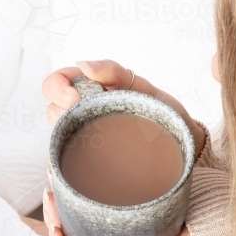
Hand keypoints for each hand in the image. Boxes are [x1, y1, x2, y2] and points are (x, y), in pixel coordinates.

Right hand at [41, 59, 205, 158]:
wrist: (184, 145)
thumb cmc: (163, 112)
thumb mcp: (143, 88)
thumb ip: (115, 72)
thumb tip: (84, 64)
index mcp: (90, 90)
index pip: (55, 83)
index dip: (57, 87)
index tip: (74, 97)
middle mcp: (82, 114)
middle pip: (51, 112)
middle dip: (59, 113)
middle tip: (84, 118)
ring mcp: (85, 140)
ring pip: (56, 139)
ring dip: (63, 140)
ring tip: (85, 145)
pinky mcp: (90, 165)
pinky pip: (68, 166)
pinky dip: (65, 169)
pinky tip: (75, 171)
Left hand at [41, 187, 194, 235]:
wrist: (214, 223)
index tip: (56, 228)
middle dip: (55, 218)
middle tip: (50, 192)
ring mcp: (115, 228)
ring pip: (77, 220)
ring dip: (62, 201)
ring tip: (54, 177)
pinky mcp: (122, 208)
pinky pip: (92, 202)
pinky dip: (78, 189)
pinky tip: (71, 173)